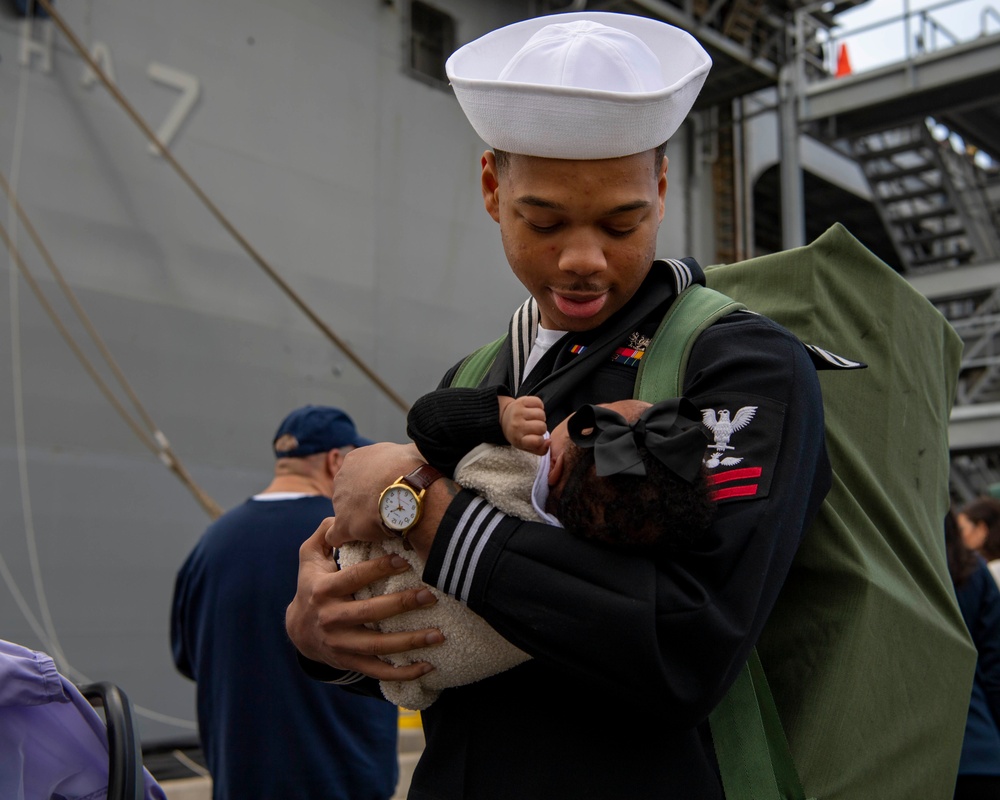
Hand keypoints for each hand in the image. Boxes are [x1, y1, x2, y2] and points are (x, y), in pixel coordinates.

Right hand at [285, 520, 443, 679]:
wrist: (298, 631)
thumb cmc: (312, 585)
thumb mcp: (308, 557)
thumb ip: (324, 534)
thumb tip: (340, 516)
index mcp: (323, 590)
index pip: (355, 577)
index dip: (380, 568)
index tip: (405, 560)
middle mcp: (331, 618)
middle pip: (371, 613)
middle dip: (403, 604)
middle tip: (432, 596)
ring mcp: (340, 645)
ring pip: (379, 646)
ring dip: (411, 642)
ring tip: (438, 635)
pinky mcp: (349, 663)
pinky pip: (378, 672)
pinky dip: (403, 672)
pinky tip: (428, 666)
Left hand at [331, 442, 424, 542]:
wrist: (408, 490)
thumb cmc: (412, 469)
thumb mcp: (408, 451)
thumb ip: (401, 454)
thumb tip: (409, 455)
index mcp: (355, 459)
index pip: (357, 474)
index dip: (370, 485)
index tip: (383, 492)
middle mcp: (342, 477)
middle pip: (349, 493)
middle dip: (362, 501)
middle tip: (382, 509)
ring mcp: (339, 502)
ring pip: (344, 513)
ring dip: (356, 520)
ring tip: (377, 528)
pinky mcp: (343, 525)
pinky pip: (334, 535)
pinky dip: (343, 539)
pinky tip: (353, 543)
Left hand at [500, 395, 548, 455]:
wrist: (504, 418)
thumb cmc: (519, 434)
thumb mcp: (527, 446)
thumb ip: (541, 450)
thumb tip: (549, 441)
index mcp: (518, 439)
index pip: (537, 441)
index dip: (541, 440)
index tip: (537, 438)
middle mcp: (517, 426)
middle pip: (542, 427)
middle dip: (542, 428)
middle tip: (536, 427)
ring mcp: (518, 412)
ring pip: (541, 414)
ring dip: (541, 417)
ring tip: (535, 419)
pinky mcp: (521, 401)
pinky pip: (539, 402)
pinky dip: (539, 406)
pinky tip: (534, 410)